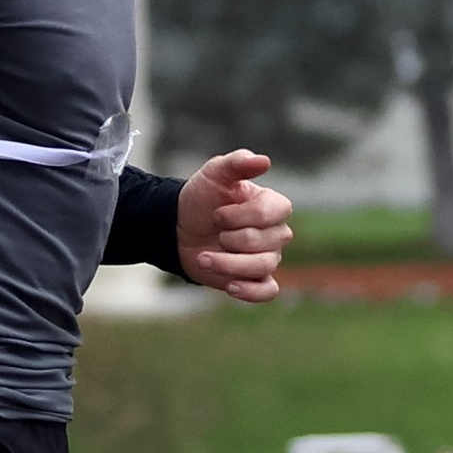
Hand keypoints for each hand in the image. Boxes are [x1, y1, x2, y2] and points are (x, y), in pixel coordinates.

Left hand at [178, 149, 292, 300]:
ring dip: (229, 264)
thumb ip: (236, 163)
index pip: (275, 212)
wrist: (178, 228)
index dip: (243, 216)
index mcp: (271, 205)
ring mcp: (267, 257)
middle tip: (213, 231)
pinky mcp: (255, 279)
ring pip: (264, 266)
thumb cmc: (200, 199)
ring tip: (203, 258)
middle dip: (232, 239)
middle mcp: (274, 232)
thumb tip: (265, 161)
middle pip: (268, 242)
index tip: (217, 213)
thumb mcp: (213, 174)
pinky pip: (268, 291)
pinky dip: (251, 291)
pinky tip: (230, 287)